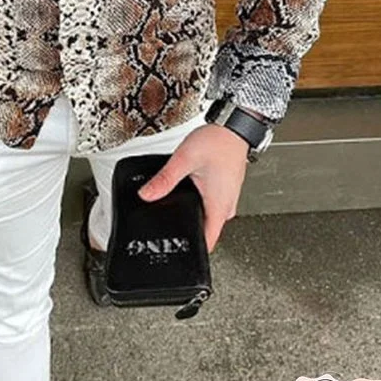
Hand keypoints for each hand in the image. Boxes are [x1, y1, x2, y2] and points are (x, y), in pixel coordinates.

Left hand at [137, 124, 249, 253]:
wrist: (234, 127)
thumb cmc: (218, 142)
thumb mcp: (184, 160)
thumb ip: (164, 179)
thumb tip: (147, 195)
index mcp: (219, 207)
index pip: (206, 243)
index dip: (191, 251)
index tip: (177, 254)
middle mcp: (226, 207)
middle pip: (205, 231)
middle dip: (187, 231)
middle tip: (168, 228)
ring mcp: (227, 198)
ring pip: (207, 217)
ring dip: (193, 215)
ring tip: (176, 207)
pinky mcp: (225, 189)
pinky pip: (210, 205)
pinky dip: (198, 203)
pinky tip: (188, 192)